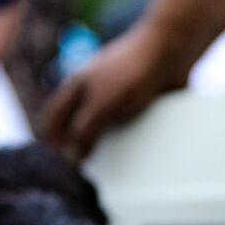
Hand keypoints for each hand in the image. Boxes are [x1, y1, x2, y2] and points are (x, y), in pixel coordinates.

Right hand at [43, 22, 192, 160]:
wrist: (171, 51)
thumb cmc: (132, 72)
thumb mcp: (102, 106)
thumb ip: (84, 132)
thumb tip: (72, 159)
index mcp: (75, 87)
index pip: (53, 119)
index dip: (54, 143)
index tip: (64, 166)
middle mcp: (92, 90)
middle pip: (76, 124)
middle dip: (79, 146)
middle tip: (87, 172)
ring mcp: (115, 93)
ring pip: (103, 125)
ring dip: (105, 143)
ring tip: (113, 168)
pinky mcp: (138, 98)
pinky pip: (127, 122)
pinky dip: (129, 136)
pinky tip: (140, 151)